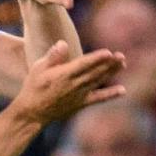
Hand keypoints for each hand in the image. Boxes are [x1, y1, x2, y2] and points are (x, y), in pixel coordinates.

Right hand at [10, 42, 126, 125]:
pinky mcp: (81, 103)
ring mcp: (79, 95)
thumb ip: (52, 56)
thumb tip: (63, 43)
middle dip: (109, 64)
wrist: (32, 112)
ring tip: (122, 64)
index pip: (83, 64)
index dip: (96, 58)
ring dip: (111, 73)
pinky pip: (98, 98)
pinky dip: (110, 94)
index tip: (108, 52)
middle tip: (121, 55)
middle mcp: (74, 85)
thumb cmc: (33, 87)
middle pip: (95, 72)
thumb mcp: (38, 68)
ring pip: (98, 81)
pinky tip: (122, 90)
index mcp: (63, 75)